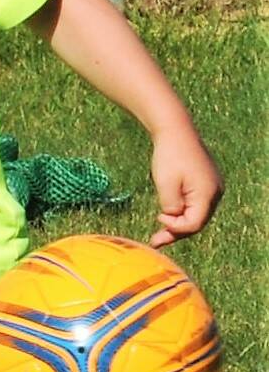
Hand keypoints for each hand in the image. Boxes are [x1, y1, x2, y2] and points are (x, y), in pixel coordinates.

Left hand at [149, 126, 223, 247]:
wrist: (175, 130)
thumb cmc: (169, 155)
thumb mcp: (165, 184)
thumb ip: (170, 207)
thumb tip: (174, 219)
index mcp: (208, 194)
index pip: (194, 224)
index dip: (175, 228)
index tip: (158, 217)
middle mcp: (216, 193)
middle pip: (197, 222)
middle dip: (176, 232)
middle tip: (155, 241)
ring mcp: (213, 187)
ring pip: (197, 214)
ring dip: (179, 223)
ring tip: (159, 233)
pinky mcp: (207, 183)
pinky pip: (196, 204)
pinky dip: (183, 211)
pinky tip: (169, 216)